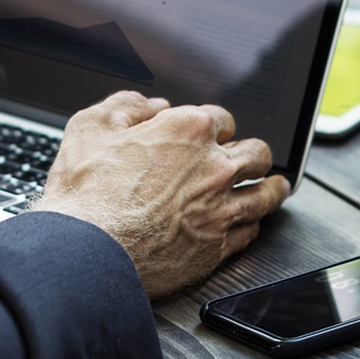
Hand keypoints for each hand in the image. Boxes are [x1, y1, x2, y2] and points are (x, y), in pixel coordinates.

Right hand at [32, 91, 290, 298]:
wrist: (86, 253)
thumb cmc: (84, 194)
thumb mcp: (90, 128)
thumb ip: (125, 106)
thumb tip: (149, 105)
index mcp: (187, 130)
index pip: (222, 119)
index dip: (214, 127)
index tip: (210, 136)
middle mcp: (214, 166)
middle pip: (257, 153)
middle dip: (251, 154)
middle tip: (248, 160)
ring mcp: (221, 208)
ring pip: (266, 194)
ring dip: (270, 188)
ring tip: (274, 187)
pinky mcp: (219, 247)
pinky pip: (252, 231)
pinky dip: (251, 225)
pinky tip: (249, 223)